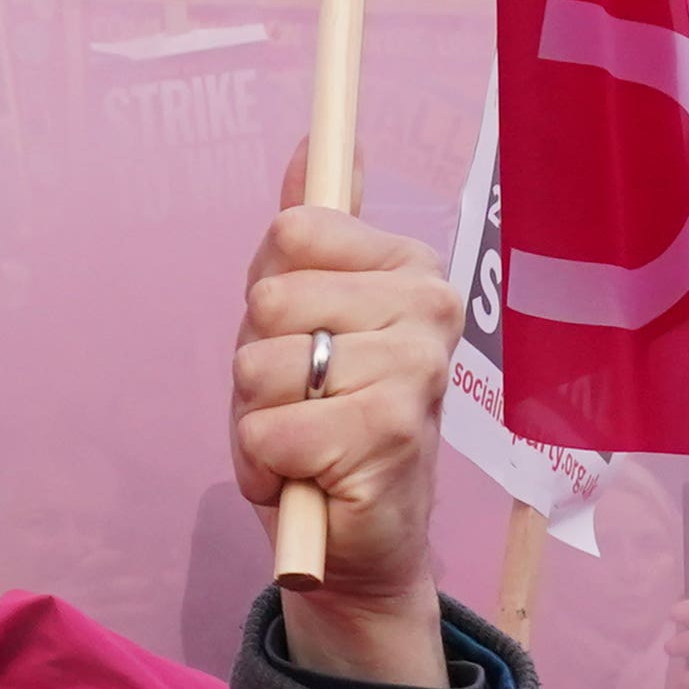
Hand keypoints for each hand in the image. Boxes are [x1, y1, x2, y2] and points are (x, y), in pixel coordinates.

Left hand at [229, 176, 458, 687]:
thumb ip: (311, 236)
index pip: (290, 232)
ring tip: (305, 445)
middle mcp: (429, 306)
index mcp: (409, 265)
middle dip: (259, 364)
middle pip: (269, 297)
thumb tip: (317, 144)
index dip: (268, 298)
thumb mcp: (302, 320)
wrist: (356, 545)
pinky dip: (266, 465)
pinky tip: (309, 479)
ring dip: (260, 419)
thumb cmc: (325, 424)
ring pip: (261, 364)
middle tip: (303, 405)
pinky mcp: (391, 432)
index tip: (304, 337)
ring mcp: (416, 368)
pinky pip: (269, 428)